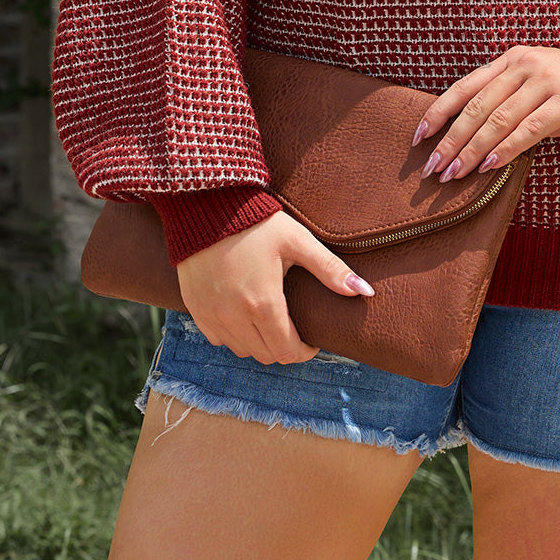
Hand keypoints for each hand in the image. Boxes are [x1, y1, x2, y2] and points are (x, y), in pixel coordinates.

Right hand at [176, 210, 374, 364]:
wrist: (207, 204)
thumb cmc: (257, 221)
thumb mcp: (297, 241)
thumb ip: (330, 269)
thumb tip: (364, 291)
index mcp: (263, 304)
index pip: (287, 352)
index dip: (305, 351)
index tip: (312, 339)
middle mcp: (234, 317)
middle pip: (266, 355)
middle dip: (284, 347)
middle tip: (294, 328)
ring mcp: (211, 315)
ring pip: (241, 350)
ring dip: (259, 342)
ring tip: (271, 319)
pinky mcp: (195, 308)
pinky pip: (217, 338)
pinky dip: (233, 334)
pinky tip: (243, 313)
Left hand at [411, 46, 559, 181]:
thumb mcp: (537, 87)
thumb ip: (508, 104)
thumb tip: (472, 141)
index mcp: (511, 60)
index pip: (465, 87)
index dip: (438, 112)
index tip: (418, 137)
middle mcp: (524, 65)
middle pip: (476, 107)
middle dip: (450, 141)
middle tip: (432, 168)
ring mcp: (545, 80)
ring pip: (498, 120)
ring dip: (472, 151)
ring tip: (454, 174)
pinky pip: (529, 128)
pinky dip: (507, 149)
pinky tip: (490, 166)